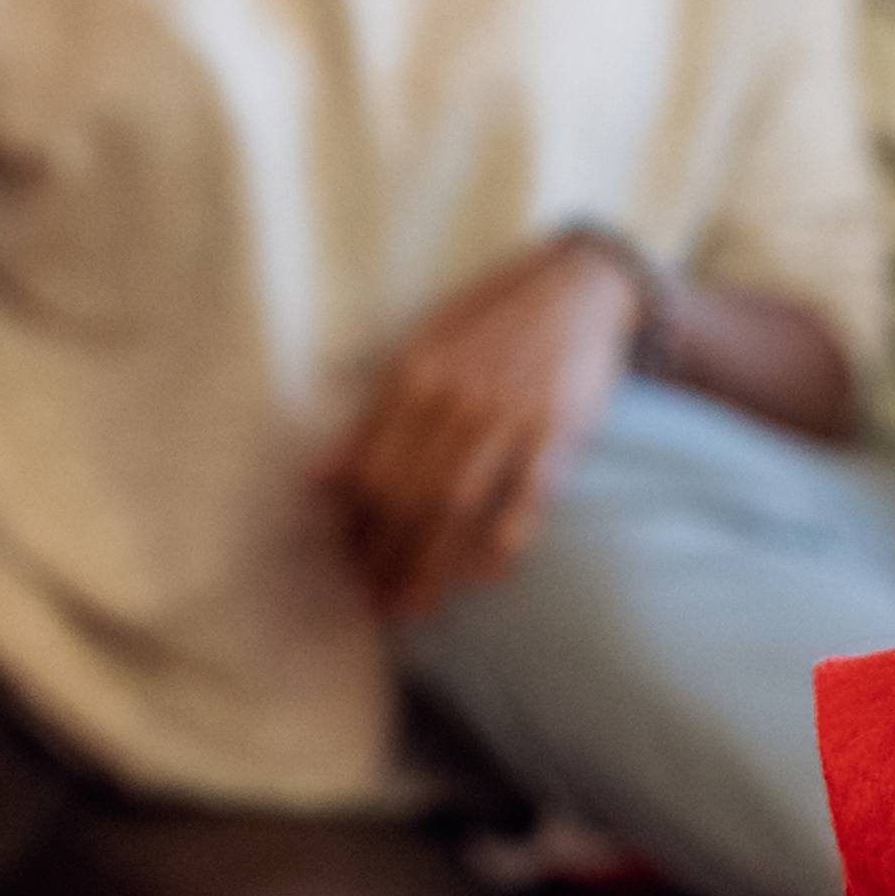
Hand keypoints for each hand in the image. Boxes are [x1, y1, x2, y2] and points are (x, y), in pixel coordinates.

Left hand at [317, 230, 647, 615]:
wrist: (575, 288)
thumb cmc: (490, 325)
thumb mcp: (421, 354)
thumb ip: (372, 419)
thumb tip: (319, 482)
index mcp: (415, 376)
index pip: (372, 468)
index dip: (356, 526)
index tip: (349, 566)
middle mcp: (456, 397)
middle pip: (409, 495)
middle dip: (387, 557)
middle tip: (375, 604)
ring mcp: (508, 416)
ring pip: (457, 504)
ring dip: (432, 564)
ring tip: (413, 607)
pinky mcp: (558, 431)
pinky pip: (524, 500)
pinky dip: (500, 542)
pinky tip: (482, 579)